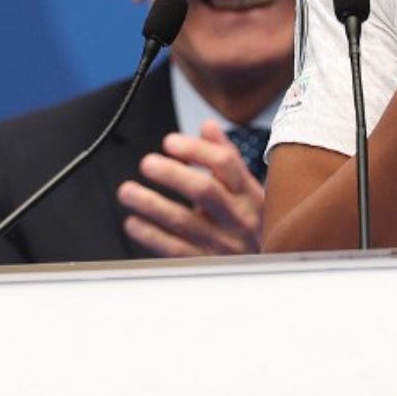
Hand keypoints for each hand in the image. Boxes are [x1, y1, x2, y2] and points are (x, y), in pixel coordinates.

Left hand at [119, 120, 263, 256]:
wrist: (269, 268)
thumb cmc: (252, 223)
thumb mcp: (248, 190)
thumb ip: (227, 158)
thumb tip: (207, 127)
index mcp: (250, 194)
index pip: (225, 163)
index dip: (195, 149)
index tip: (170, 142)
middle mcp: (240, 218)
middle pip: (204, 189)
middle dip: (172, 174)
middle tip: (147, 163)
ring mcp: (224, 244)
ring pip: (183, 221)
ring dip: (151, 204)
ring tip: (127, 191)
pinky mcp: (207, 265)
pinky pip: (174, 250)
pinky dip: (151, 236)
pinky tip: (134, 223)